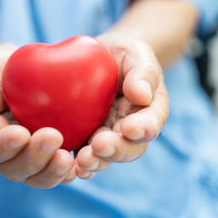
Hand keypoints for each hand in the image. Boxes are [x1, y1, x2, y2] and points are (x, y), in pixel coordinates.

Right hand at [0, 45, 75, 188]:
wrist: (9, 70)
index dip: (2, 147)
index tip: (20, 134)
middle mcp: (3, 154)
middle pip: (15, 168)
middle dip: (34, 158)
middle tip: (53, 138)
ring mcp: (27, 155)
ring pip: (38, 174)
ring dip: (52, 170)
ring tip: (69, 158)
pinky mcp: (48, 150)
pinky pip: (57, 165)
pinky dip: (69, 168)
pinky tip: (82, 162)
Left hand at [74, 33, 168, 178]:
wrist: (101, 59)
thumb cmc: (123, 55)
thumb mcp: (137, 53)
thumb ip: (144, 72)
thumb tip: (142, 95)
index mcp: (148, 110)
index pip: (151, 122)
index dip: (142, 128)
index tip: (129, 128)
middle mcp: (129, 129)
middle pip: (129, 148)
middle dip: (116, 150)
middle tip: (100, 146)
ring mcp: (107, 136)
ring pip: (106, 157)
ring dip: (95, 161)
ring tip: (82, 160)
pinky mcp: (85, 138)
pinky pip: (82, 154)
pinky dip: (75, 163)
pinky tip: (66, 164)